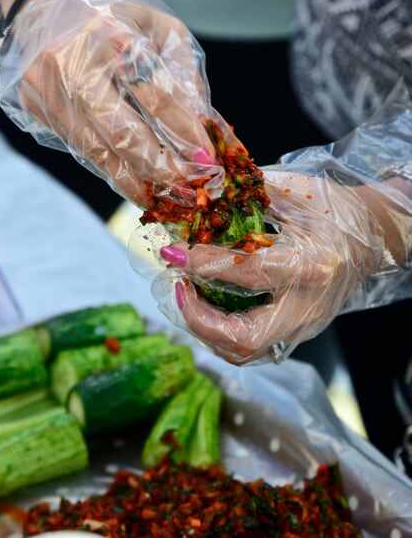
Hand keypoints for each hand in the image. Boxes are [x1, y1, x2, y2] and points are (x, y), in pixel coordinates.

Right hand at [0, 0, 219, 205]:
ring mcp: (51, 92)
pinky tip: (135, 184)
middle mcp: (75, 66)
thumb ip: (184, 76)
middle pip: (124, 134)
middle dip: (161, 169)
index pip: (157, 96)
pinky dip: (112, 172)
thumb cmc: (115, 17)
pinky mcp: (38, 110)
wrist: (44, 2)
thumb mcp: (160, 29)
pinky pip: (83, 151)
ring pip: (99, 153)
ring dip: (135, 182)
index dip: (185, 133)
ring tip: (163, 198)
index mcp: (112, 36)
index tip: (208, 162)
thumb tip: (206, 128)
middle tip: (188, 191)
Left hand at [158, 168, 408, 363]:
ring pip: (245, 351)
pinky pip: (251, 345)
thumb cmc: (335, 210)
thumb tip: (201, 202)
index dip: (203, 264)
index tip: (174, 253)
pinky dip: (220, 330)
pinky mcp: (297, 332)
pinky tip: (207, 304)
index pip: (248, 273)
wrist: (371, 237)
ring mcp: (303, 326)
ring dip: (206, 329)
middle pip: (245, 338)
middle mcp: (307, 306)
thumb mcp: (295, 192)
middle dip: (199, 320)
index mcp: (312, 266)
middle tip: (178, 290)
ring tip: (187, 296)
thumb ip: (248, 198)